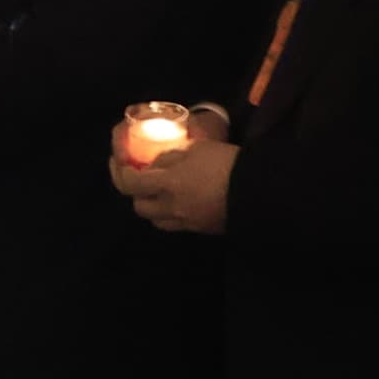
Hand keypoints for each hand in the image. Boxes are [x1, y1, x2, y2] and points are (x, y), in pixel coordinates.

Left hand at [112, 111, 235, 232]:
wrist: (259, 192)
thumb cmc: (227, 163)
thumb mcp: (197, 148)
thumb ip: (171, 156)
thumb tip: (157, 164)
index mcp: (168, 185)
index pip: (130, 184)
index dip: (119, 173)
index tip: (120, 163)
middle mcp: (172, 208)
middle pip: (140, 207)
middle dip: (135, 193)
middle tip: (141, 179)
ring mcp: (187, 223)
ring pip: (157, 220)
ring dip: (153, 207)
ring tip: (160, 192)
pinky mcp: (202, 230)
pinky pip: (177, 225)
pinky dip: (172, 214)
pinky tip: (183, 201)